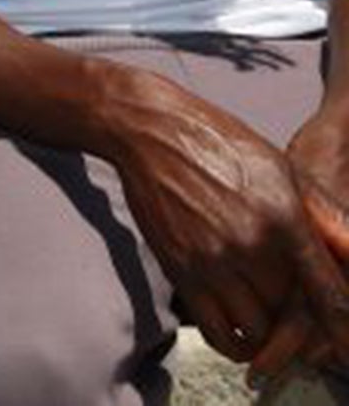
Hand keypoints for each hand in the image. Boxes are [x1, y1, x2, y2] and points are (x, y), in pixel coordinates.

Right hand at [105, 74, 348, 365]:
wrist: (150, 131)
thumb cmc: (219, 141)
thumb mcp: (283, 168)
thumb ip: (325, 217)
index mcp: (284, 217)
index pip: (328, 294)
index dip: (342, 328)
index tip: (344, 347)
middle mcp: (249, 244)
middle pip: (294, 313)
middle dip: (301, 318)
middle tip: (295, 308)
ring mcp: (211, 260)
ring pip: (259, 329)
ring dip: (269, 331)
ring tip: (270, 317)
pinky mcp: (180, 270)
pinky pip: (217, 331)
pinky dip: (236, 344)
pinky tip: (243, 333)